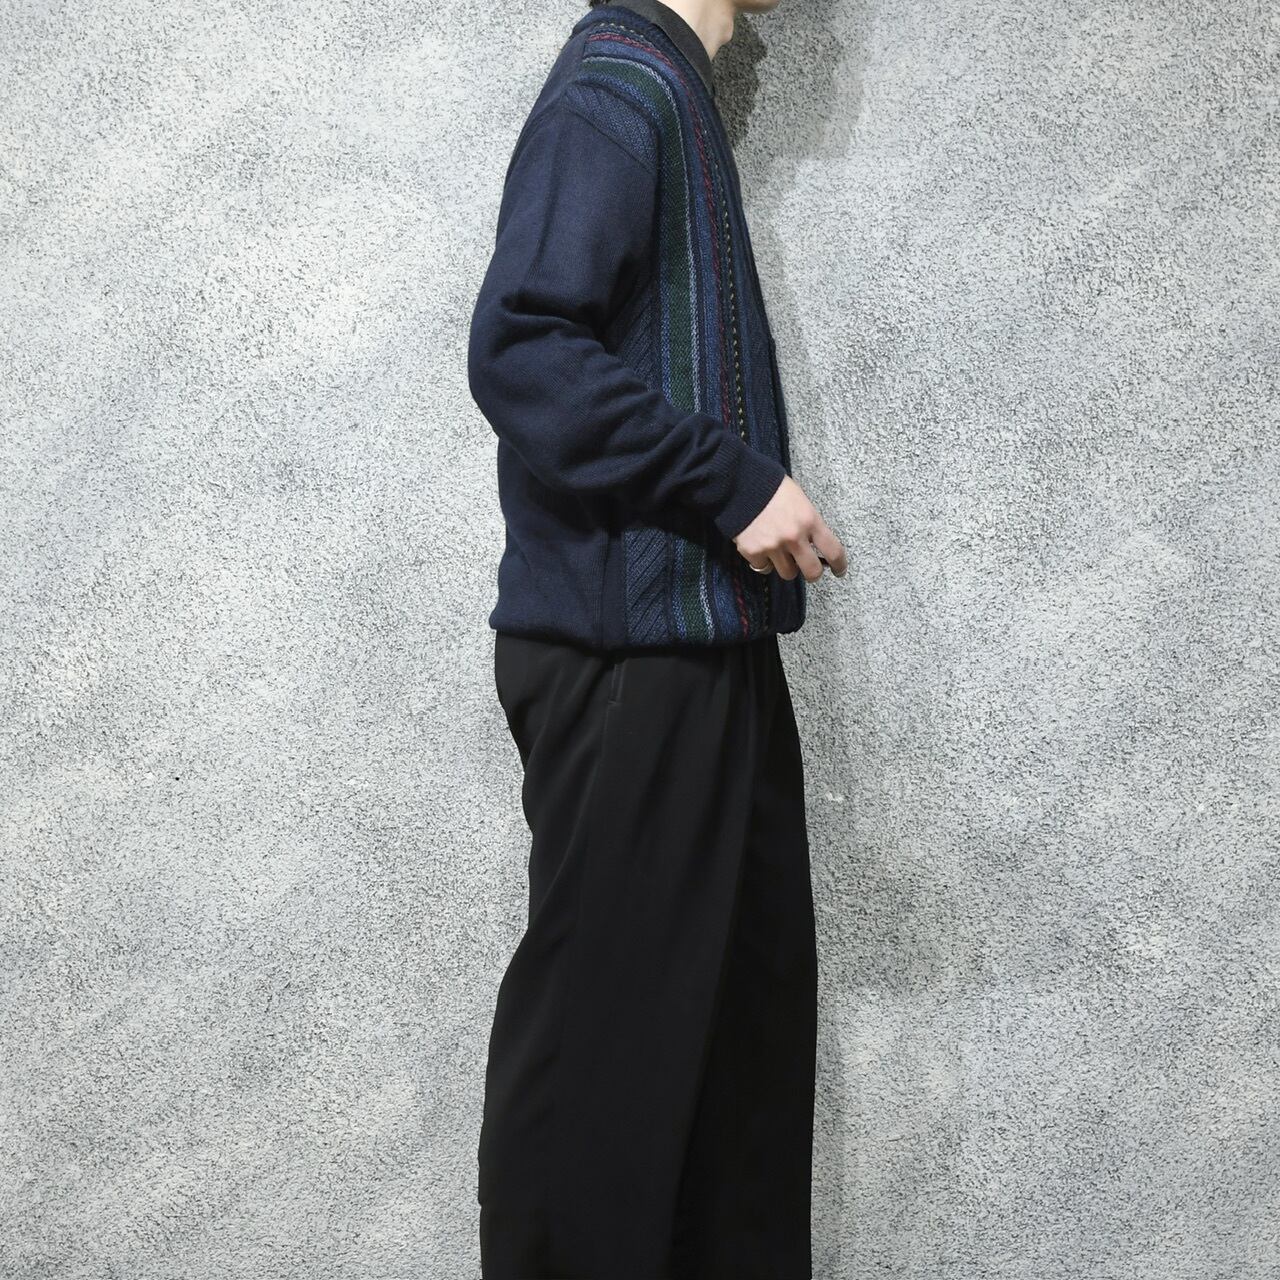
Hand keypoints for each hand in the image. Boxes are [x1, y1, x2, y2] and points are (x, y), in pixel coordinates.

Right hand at [733, 475, 847, 581]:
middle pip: (812, 572)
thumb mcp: (799, 500)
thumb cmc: (772, 487)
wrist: (739, 484)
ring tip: (781, 556)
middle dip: (813, 574)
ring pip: (788, 573)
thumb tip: (812, 541)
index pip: (833, 550)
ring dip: (787, 567)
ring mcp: (773, 547)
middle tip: (809, 570)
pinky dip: (764, 562)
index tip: (839, 570)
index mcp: (809, 520)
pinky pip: (764, 568)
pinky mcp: (753, 552)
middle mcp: (794, 537)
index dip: (839, 564)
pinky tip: (761, 550)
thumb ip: (808, 521)